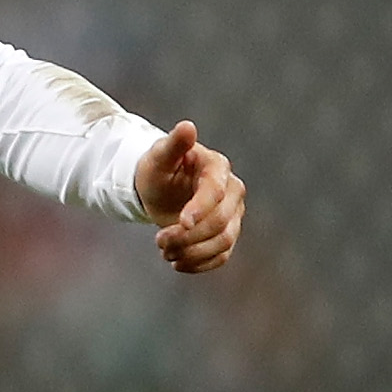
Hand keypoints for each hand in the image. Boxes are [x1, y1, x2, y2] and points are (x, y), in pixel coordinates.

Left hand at [135, 122, 244, 273]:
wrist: (161, 188)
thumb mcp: (159, 156)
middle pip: (221, 221)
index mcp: (217, 167)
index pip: (215, 191)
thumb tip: (187, 127)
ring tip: (164, 252)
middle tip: (159, 241)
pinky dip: (200, 264)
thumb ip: (173, 144)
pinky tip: (177, 263)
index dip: (200, 209)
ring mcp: (233, 214)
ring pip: (224, 241)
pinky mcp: (227, 233)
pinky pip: (222, 255)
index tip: (180, 223)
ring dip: (193, 252)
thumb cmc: (159, 169)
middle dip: (189, 236)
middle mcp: (232, 190)